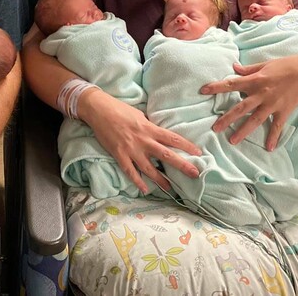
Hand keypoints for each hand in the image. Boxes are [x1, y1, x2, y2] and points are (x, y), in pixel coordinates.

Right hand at [79, 88, 201, 193]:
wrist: (98, 109)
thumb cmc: (119, 109)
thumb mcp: (139, 115)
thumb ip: (149, 126)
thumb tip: (158, 134)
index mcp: (149, 127)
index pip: (172, 138)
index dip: (186, 145)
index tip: (198, 153)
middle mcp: (143, 140)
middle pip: (166, 155)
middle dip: (182, 165)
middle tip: (195, 174)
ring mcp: (131, 149)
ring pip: (149, 167)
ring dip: (160, 179)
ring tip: (170, 188)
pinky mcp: (119, 154)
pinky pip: (130, 171)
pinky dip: (137, 181)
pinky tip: (144, 189)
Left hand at [200, 56, 297, 149]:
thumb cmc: (287, 65)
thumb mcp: (265, 64)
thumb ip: (248, 69)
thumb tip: (234, 68)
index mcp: (256, 80)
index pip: (232, 84)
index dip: (217, 87)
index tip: (203, 90)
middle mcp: (262, 94)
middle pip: (241, 108)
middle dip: (227, 118)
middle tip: (215, 128)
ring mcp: (273, 104)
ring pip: (255, 120)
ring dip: (243, 131)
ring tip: (232, 141)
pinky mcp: (284, 111)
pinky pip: (276, 126)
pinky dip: (273, 137)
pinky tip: (268, 148)